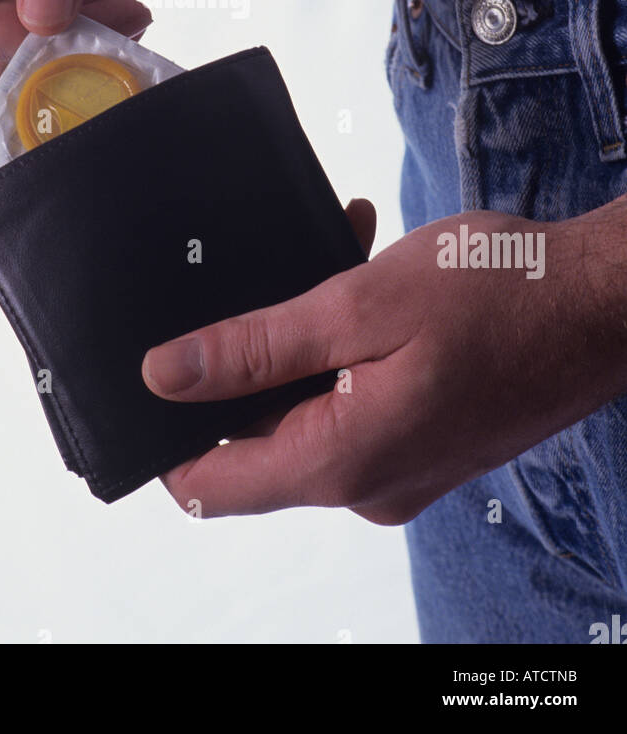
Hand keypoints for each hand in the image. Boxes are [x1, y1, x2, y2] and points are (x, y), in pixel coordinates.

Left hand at [142, 199, 626, 522]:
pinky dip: (348, 343)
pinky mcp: (426, 437)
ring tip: (333, 253)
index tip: (158, 370)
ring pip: (311, 405)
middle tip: (266, 276)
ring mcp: (401, 464)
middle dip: (250, 355)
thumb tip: (164, 375)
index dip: (168, 433)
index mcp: (342, 462)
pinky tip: (366, 270)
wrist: (605, 302)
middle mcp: (368, 484)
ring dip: (306, 334)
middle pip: (259, 438)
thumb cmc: (500, 295)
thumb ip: (254, 348)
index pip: (211, 486)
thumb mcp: (358, 307)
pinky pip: (357, 398)